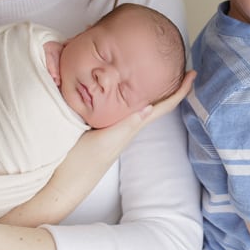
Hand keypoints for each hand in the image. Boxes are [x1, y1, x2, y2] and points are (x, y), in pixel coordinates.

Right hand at [0, 70, 195, 226]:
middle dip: (167, 84)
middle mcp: (124, 127)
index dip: (179, 91)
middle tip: (175, 62)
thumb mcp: (104, 143)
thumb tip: (149, 106)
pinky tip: (118, 84)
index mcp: (129, 128)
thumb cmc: (79, 165)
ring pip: (137, 103)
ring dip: (148, 87)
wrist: (57, 186)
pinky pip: (119, 106)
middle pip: (154, 102)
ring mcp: (112, 128)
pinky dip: (125, 92)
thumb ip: (125, 125)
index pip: (162, 106)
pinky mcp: (98, 129)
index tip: (192, 73)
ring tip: (152, 67)